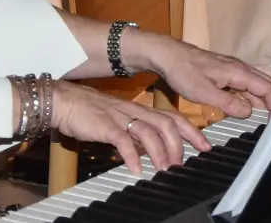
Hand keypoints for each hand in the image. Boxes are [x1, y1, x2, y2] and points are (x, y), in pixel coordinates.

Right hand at [49, 79, 200, 173]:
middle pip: (166, 123)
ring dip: (160, 152)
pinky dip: (131, 155)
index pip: (173, 117)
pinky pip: (122, 140)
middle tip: (182, 163)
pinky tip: (135, 168)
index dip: (192, 131)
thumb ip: (136, 134)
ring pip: (149, 131)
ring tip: (164, 168)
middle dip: (180, 143)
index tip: (205, 145)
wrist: (66, 101)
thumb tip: (151, 151)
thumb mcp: (121, 122)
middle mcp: (135, 112)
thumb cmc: (92, 113)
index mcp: (141, 111)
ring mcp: (121, 117)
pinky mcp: (105, 125)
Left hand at [134, 33, 270, 120]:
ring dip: (266, 98)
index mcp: (238, 72)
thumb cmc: (184, 72)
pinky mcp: (227, 71)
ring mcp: (234, 69)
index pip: (267, 88)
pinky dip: (254, 95)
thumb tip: (248, 112)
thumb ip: (229, 103)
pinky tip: (250, 106)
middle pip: (267, 84)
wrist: (169, 56)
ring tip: (268, 116)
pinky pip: (247, 83)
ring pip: (258, 83)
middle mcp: (240, 68)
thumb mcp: (205, 93)